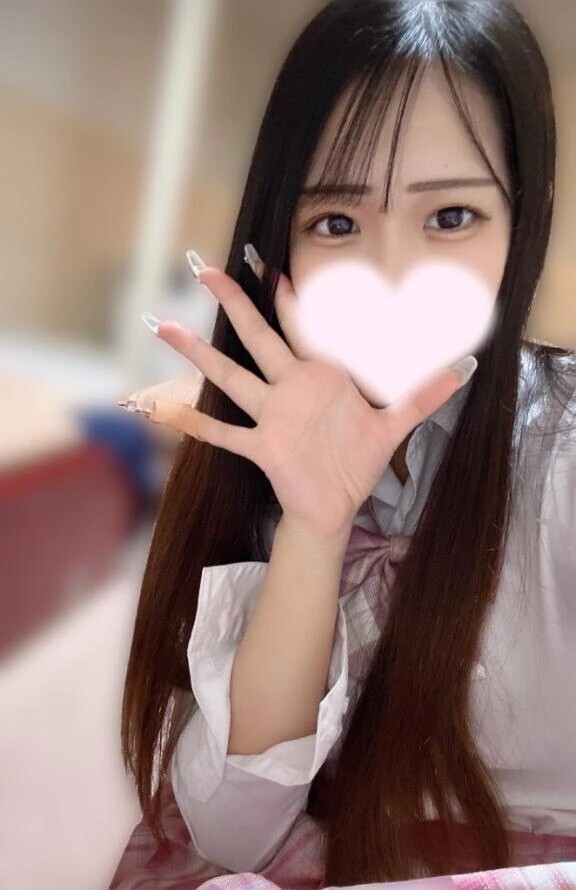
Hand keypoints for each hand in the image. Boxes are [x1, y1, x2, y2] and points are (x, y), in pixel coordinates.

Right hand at [134, 258, 463, 541]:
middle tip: (210, 271)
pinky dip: (196, 423)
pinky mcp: (261, 446)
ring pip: (233, 377)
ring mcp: (271, 416)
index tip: (275, 268)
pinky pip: (224, 433)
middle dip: (237, 305)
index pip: (306, 328)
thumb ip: (423, 393)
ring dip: (202, 355)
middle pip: (260, 338)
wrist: (335, 506)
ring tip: (168, 327)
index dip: (294, 299)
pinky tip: (163, 410)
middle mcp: (291, 388)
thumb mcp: (392, 425)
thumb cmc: (356, 462)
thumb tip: (465, 366)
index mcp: (322, 377)